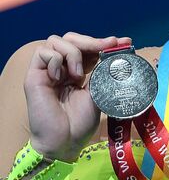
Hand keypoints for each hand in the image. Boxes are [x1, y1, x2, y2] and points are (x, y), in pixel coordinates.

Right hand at [24, 33, 130, 162]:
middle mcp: (62, 68)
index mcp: (78, 71)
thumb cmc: (81, 121)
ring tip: (78, 74)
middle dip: (90, 40)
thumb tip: (123, 52)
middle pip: (71, 39)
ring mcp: (47, 71)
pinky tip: (62, 77)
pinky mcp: (34, 76)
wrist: (65, 140)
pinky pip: (42, 52)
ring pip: (56, 41)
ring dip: (73, 53)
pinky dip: (55, 60)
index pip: (87, 47)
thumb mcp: (100, 92)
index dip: (103, 42)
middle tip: (106, 46)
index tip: (123, 41)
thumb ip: (105, 72)